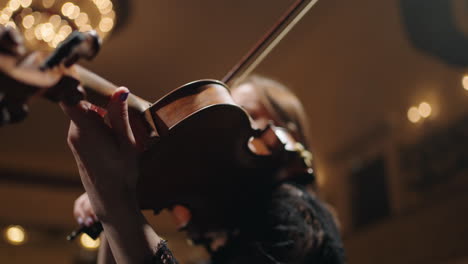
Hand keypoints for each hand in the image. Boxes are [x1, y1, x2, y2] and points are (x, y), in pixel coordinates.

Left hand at [61, 87, 138, 220]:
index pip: (69, 99)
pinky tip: (116, 134)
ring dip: (103, 113)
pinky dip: (101, 123)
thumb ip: (120, 115)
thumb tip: (121, 90)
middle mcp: (75, 132)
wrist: (111, 199)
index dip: (75, 85)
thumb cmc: (121, 172)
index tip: (88, 77)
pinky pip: (87, 125)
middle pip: (82, 103)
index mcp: (85, 129)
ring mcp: (75, 139)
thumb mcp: (126, 142)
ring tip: (122, 124)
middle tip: (122, 103)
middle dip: (101, 100)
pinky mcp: (78, 145)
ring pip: (85, 114)